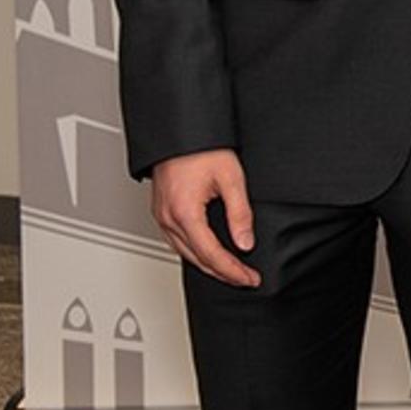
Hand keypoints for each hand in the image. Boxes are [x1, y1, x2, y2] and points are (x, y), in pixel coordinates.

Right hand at [149, 148, 259, 287]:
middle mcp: (169, 218)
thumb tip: (246, 241)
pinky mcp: (161, 211)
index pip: (211, 254)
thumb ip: (240, 213)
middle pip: (197, 259)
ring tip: (230, 271)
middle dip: (223, 273)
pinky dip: (195, 252)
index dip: (233, 270)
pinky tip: (207, 253)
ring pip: (185, 253)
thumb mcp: (231, 178)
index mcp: (185, 213)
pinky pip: (177, 241)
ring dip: (208, 265)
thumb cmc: (202, 148)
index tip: (249, 278)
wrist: (180, 131)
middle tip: (245, 279)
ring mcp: (161, 216)